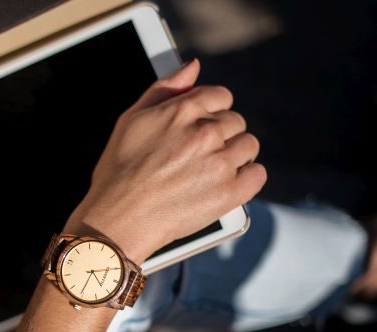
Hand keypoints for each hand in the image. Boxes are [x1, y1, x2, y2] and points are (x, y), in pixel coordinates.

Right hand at [65, 59, 265, 263]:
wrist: (118, 219)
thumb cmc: (119, 172)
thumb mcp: (131, 120)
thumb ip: (164, 88)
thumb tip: (193, 67)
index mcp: (183, 110)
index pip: (220, 96)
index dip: (211, 112)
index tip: (201, 129)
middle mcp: (205, 132)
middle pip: (236, 121)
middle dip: (221, 135)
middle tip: (199, 156)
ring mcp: (219, 163)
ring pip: (249, 146)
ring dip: (235, 156)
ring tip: (210, 172)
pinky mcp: (229, 192)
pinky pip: (257, 175)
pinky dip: (247, 179)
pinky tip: (227, 184)